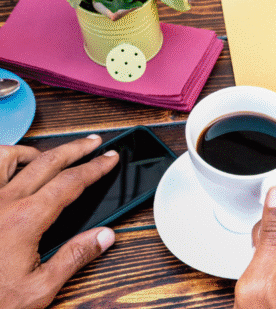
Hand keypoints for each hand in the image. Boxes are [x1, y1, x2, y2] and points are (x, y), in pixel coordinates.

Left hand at [0, 135, 118, 308]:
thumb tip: (104, 236)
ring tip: (47, 155)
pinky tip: (10, 172)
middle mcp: (2, 203)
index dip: (95, 167)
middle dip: (76, 148)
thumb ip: (75, 257)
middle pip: (47, 161)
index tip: (110, 158)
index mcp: (25, 221)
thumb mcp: (40, 288)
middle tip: (93, 142)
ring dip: (32, 152)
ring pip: (7, 157)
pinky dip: (3, 164)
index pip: (71, 182)